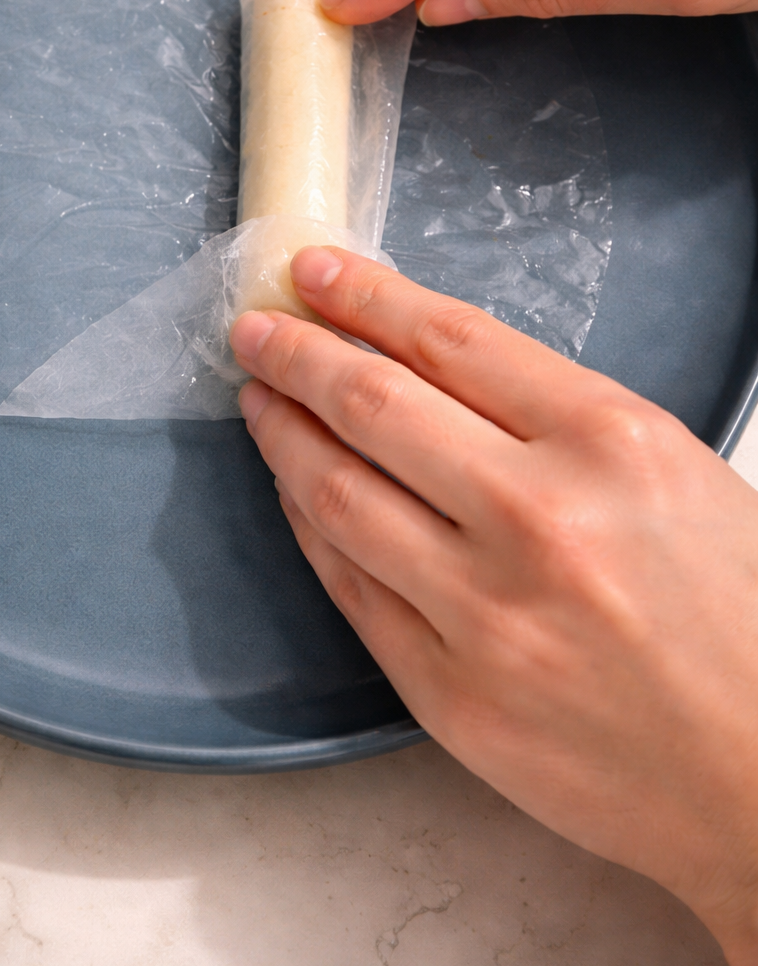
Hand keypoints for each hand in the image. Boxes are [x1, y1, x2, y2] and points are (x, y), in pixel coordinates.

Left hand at [230, 248, 757, 965]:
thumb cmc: (742, 620)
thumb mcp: (677, 474)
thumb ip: (558, 420)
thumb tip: (430, 368)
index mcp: (610, 444)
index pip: (451, 339)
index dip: (367, 297)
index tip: (315, 271)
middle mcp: (537, 519)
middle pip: (374, 404)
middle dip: (298, 352)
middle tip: (256, 328)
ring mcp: (483, 614)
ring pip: (339, 494)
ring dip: (282, 433)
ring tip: (259, 398)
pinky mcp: (446, 694)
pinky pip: (348, 586)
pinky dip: (309, 525)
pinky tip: (294, 492)